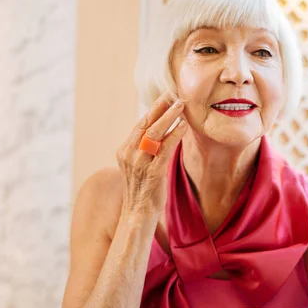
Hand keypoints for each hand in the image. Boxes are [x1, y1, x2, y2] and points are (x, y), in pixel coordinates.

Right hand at [116, 92, 187, 218]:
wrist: (137, 214)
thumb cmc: (143, 189)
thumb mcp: (139, 165)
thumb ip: (145, 149)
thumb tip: (159, 131)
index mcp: (124, 151)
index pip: (140, 124)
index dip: (153, 109)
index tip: (165, 95)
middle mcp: (129, 154)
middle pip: (146, 124)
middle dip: (161, 107)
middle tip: (174, 94)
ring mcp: (139, 164)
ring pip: (154, 133)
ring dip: (169, 117)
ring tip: (181, 105)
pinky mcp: (152, 173)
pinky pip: (165, 149)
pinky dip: (175, 135)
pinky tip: (183, 126)